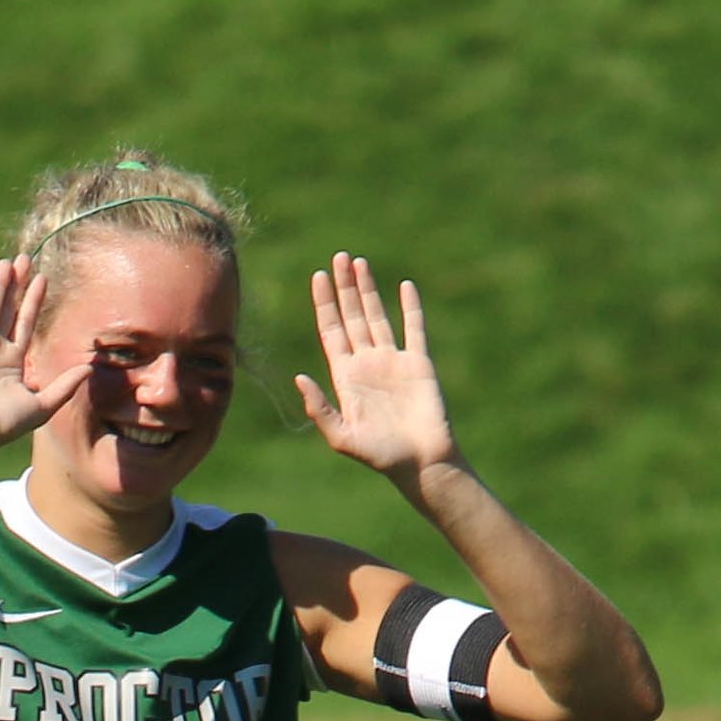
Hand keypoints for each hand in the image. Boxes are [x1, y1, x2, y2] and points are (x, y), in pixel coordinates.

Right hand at [0, 258, 83, 477]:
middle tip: (25, 260)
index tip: (43, 279)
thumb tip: (89, 368)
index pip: (26, 324)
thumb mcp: (43, 405)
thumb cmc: (4, 424)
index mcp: (12, 362)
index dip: (34, 302)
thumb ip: (65, 385)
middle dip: (18, 285)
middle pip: (9, 310)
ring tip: (8, 262)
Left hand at [295, 253, 460, 485]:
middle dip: (344, 287)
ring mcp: (393, 361)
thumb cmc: (381, 456)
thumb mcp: (342, 437)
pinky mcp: (419, 364)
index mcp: (346, 377)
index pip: (331, 331)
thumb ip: (319, 409)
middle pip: (352, 317)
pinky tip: (404, 286)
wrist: (421, 463)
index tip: (318, 277)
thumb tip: (299, 377)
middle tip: (338, 257)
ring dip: (368, 290)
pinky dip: (410, 307)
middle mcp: (367, 364)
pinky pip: (414, 328)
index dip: (324, 304)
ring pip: (377, 316)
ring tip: (359, 263)